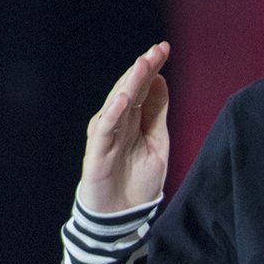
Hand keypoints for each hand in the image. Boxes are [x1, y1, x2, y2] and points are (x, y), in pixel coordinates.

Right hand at [77, 41, 170, 213]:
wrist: (123, 215)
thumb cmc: (138, 180)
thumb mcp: (157, 142)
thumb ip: (157, 113)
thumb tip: (161, 81)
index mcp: (133, 118)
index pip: (143, 87)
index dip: (153, 68)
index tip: (165, 48)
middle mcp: (118, 122)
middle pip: (131, 89)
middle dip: (143, 69)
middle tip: (157, 50)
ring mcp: (106, 134)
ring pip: (118, 103)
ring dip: (130, 83)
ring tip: (142, 64)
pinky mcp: (98, 151)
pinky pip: (106, 129)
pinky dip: (114, 112)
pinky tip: (124, 98)